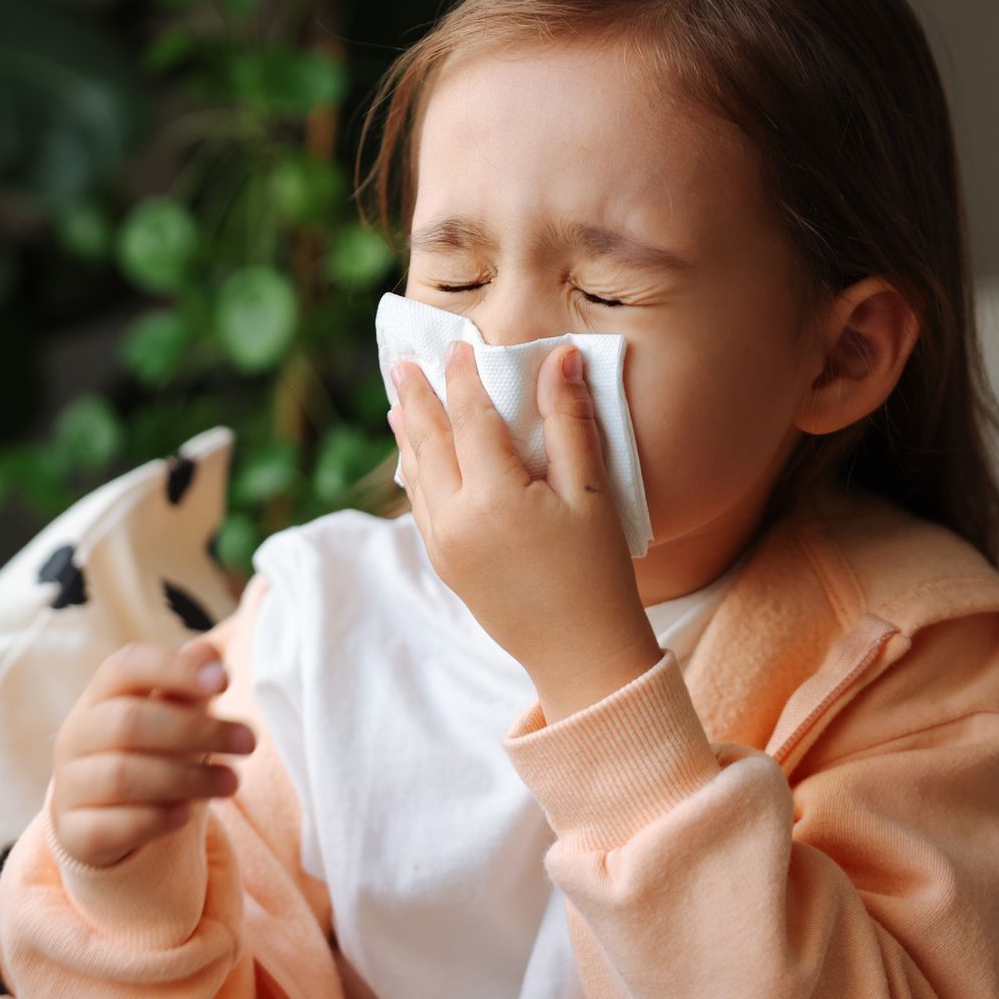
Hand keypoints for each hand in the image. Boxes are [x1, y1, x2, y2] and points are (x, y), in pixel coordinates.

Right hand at [49, 636, 256, 867]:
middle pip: (129, 723)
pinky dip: (155, 819)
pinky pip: (112, 825)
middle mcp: (77, 735)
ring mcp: (72, 785)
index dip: (174, 669)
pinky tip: (186, 814)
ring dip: (188, 779)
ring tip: (232, 783)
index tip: (224, 682)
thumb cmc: (147, 750)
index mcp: (100, 695)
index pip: (126, 667)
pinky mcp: (77, 833)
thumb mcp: (170, 714)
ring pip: (124, 776)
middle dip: (197, 731)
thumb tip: (209, 656)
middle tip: (249, 742)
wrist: (103, 815)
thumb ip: (188, 684)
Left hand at [387, 339, 661, 716]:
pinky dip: (415, 472)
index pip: (471, 418)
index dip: (464, 377)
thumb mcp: (592, 493)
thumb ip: (570, 423)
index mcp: (494, 498)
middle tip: (402, 360)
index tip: (458, 344)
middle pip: (429, 442)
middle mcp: (455, 520)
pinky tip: (417, 457)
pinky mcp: (443, 565)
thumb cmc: (597, 573)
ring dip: (408, 433)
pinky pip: (419, 506)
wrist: (579, 654)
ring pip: (416, 475)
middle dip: (417, 398)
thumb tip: (560, 357)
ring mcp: (443, 545)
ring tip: (401, 401)